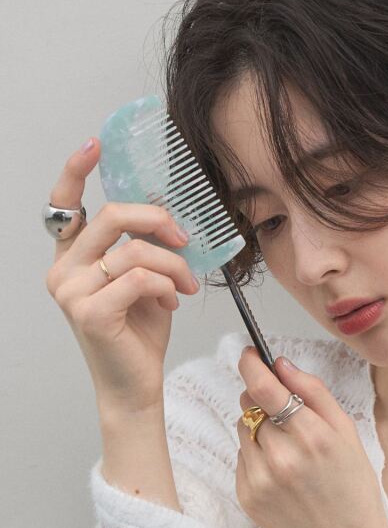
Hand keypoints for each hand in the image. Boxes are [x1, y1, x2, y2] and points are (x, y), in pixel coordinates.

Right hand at [44, 138, 200, 412]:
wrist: (135, 382)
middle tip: (185, 238)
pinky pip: (141, 278)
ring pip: (135, 250)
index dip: (76, 170)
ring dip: (174, 264)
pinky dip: (166, 285)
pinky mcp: (89, 312)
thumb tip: (167, 211)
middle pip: (114, 215)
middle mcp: (63, 269)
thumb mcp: (144, 276)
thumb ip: (143, 244)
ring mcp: (70, 291)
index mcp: (73, 256)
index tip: (95, 144)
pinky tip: (170, 301)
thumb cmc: (139, 328)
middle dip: (160, 220)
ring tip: (185, 283)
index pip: (64, 204)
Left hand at [235, 347, 387, 527]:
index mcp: (311, 436)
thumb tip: (281, 364)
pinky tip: (281, 469)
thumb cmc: (352, 484)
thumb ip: (313, 391)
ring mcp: (260, 479)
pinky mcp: (247, 496)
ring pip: (243, 428)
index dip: (251, 365)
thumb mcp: (346, 430)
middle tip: (284, 412)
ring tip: (287, 446)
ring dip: (258, 426)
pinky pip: (241, 455)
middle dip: (261, 398)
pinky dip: (256, 452)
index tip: (248, 354)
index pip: (264, 388)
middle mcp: (281, 457)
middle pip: (250, 404)